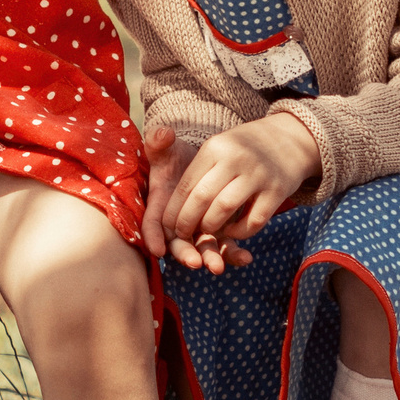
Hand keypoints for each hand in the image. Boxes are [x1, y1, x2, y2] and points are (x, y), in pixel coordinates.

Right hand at [139, 125, 252, 273]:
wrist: (204, 163)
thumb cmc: (179, 156)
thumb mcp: (168, 149)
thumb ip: (160, 143)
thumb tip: (161, 133)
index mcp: (160, 205)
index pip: (152, 224)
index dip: (152, 237)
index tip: (157, 249)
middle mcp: (177, 223)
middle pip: (178, 243)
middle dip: (187, 254)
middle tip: (196, 262)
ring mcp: (198, 229)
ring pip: (203, 248)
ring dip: (212, 258)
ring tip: (220, 266)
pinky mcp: (218, 231)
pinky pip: (224, 246)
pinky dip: (234, 253)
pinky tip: (247, 257)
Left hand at [154, 114, 319, 265]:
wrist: (288, 139)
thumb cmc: (243, 149)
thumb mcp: (217, 144)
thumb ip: (195, 167)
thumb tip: (166, 189)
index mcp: (215, 147)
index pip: (187, 184)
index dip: (174, 209)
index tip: (167, 225)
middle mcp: (235, 158)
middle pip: (202, 197)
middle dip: (187, 221)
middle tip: (181, 234)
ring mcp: (258, 174)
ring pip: (225, 209)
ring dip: (211, 226)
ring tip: (205, 232)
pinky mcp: (277, 190)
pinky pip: (254, 220)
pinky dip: (240, 232)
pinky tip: (232, 232)